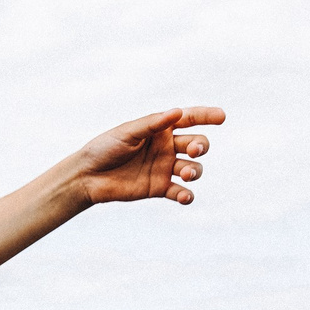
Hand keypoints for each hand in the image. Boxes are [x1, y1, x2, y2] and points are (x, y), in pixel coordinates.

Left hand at [70, 107, 223, 205]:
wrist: (87, 176)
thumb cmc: (104, 148)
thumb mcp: (127, 132)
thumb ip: (152, 123)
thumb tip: (177, 112)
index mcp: (160, 129)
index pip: (190, 119)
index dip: (207, 116)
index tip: (221, 117)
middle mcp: (167, 147)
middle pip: (197, 143)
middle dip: (201, 146)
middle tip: (193, 150)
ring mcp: (165, 168)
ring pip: (193, 168)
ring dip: (194, 170)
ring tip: (184, 173)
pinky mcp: (159, 188)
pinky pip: (180, 192)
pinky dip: (186, 195)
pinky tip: (185, 197)